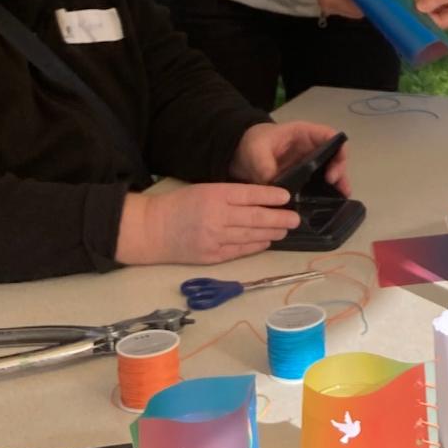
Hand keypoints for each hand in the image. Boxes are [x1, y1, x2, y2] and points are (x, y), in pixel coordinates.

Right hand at [115, 182, 298, 265]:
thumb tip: (260, 200)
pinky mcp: (211, 256)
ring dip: (271, 233)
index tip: (286, 197)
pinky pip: (239, 251)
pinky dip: (255, 246)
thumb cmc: (179, 205)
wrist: (151, 230)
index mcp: (215, 195)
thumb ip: (230, 196)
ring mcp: (215, 239)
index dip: (270, 196)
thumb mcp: (204, 190)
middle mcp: (217, 217)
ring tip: (285, 229)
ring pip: (250, 235)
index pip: (249, 194)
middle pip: (255, 217)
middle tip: (295, 218)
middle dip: (279, 218)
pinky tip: (266, 242)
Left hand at [231, 120, 349, 195]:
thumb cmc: (250, 143)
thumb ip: (266, 168)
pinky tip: (326, 204)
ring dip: (336, 183)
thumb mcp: (255, 152)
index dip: (338, 152)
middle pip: (334, 155)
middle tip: (338, 189)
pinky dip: (322, 191)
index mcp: (303, 133)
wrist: (237, 153)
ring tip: (341, 199)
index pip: (330, 137)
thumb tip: (277, 191)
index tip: (331, 174)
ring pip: (328, 169)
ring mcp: (306, 162)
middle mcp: (310, 147)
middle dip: (340, 172)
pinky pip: (316, 182)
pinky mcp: (300, 175)